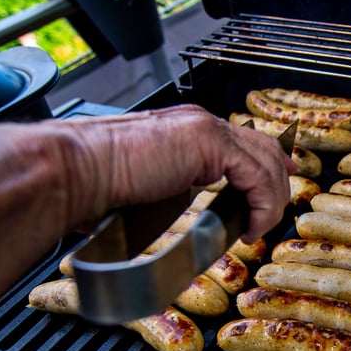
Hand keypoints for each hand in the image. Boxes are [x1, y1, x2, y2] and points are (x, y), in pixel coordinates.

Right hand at [62, 104, 294, 240]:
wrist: (72, 171)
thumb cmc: (91, 186)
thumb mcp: (142, 191)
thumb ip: (167, 195)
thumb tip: (167, 219)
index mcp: (183, 130)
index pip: (239, 141)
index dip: (264, 163)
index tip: (275, 186)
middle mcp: (198, 123)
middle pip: (260, 145)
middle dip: (278, 176)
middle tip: (278, 208)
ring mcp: (204, 129)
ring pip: (263, 161)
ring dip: (269, 199)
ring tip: (257, 227)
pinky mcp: (208, 143)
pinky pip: (255, 174)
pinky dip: (261, 204)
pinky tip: (250, 227)